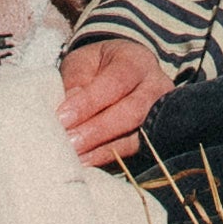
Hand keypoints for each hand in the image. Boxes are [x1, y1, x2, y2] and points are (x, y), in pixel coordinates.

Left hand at [58, 37, 171, 167]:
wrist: (124, 73)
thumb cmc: (98, 67)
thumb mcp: (84, 62)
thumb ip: (76, 81)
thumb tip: (68, 110)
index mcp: (136, 61)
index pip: (115, 82)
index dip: (89, 102)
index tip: (62, 117)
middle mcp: (156, 87)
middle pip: (131, 112)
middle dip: (97, 130)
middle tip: (69, 142)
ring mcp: (160, 116)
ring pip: (135, 137)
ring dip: (101, 149)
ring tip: (74, 155)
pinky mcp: (155, 139)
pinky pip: (133, 152)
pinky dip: (107, 157)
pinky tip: (86, 162)